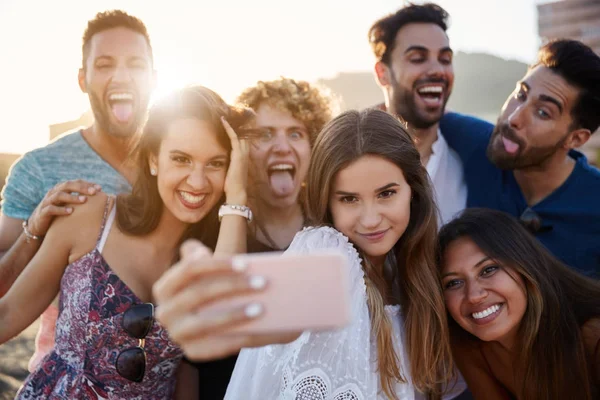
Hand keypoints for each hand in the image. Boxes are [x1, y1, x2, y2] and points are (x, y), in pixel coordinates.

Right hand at [27, 180, 101, 236]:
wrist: (39, 225)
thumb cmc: (59, 214)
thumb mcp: (70, 205)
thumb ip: (81, 200)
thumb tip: (102, 199)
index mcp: (62, 189)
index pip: (76, 182)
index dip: (87, 184)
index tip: (100, 188)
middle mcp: (54, 192)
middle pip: (68, 185)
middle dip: (81, 187)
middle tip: (94, 192)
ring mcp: (47, 201)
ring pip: (59, 195)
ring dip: (72, 197)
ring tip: (84, 200)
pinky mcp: (42, 212)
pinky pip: (51, 209)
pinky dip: (61, 209)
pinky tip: (70, 211)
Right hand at [153, 240, 267, 360]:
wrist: (208, 318)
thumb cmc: (210, 286)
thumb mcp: (205, 268)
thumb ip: (200, 255)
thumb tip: (199, 251)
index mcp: (165, 286)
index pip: (190, 269)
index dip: (217, 264)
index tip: (245, 263)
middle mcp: (165, 311)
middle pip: (200, 293)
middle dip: (232, 286)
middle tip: (263, 282)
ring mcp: (177, 334)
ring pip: (205, 323)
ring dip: (234, 315)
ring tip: (261, 308)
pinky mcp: (192, 352)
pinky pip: (215, 347)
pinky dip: (238, 338)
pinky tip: (259, 331)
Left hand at [221, 117, 249, 204]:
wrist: (237, 193)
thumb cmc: (232, 186)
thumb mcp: (230, 172)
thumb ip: (228, 164)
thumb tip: (219, 160)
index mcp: (243, 157)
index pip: (242, 138)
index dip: (239, 128)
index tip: (232, 119)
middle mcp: (245, 153)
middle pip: (244, 132)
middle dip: (240, 121)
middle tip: (233, 110)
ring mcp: (243, 153)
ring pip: (240, 132)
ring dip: (234, 122)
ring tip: (227, 112)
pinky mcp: (238, 155)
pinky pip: (234, 137)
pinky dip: (229, 128)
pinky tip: (223, 121)